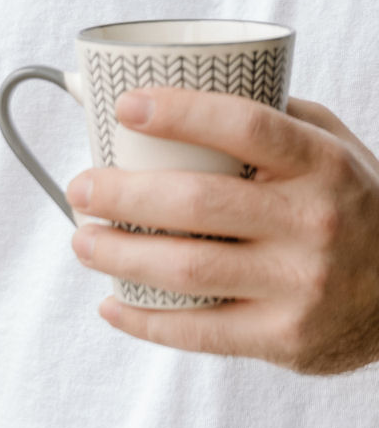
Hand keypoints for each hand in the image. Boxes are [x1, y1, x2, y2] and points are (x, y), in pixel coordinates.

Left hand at [65, 88, 378, 374]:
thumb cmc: (348, 200)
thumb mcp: (326, 142)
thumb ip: (259, 111)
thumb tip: (147, 87)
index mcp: (320, 162)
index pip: (245, 125)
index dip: (180, 112)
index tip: (123, 107)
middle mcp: (312, 222)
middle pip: (198, 202)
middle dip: (122, 193)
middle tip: (80, 186)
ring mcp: (301, 285)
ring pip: (189, 270)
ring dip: (120, 255)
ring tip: (82, 241)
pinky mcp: (287, 339)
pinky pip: (202, 332)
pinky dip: (147, 322)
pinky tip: (112, 304)